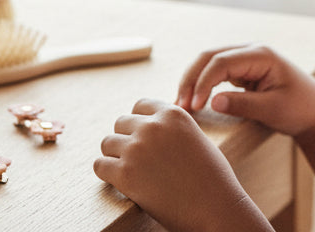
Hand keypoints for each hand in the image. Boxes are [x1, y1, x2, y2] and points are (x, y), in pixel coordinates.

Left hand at [94, 98, 270, 231]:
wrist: (215, 208)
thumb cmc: (211, 178)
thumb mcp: (196, 138)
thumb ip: (173, 128)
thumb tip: (149, 126)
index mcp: (172, 114)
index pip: (139, 106)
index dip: (139, 123)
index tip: (142, 139)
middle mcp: (152, 126)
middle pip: (120, 123)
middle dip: (126, 139)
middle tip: (136, 160)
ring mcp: (136, 149)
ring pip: (107, 143)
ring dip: (115, 156)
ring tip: (130, 172)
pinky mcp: (125, 174)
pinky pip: (99, 165)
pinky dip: (106, 174)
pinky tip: (120, 182)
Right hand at [177, 43, 314, 137]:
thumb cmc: (300, 110)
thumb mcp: (273, 110)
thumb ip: (242, 105)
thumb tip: (211, 103)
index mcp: (261, 55)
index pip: (221, 62)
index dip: (203, 83)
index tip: (194, 107)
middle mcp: (251, 51)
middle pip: (210, 57)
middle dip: (191, 79)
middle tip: (179, 105)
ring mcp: (246, 59)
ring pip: (209, 63)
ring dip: (194, 81)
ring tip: (181, 105)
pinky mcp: (243, 71)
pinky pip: (216, 72)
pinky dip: (202, 84)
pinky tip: (193, 100)